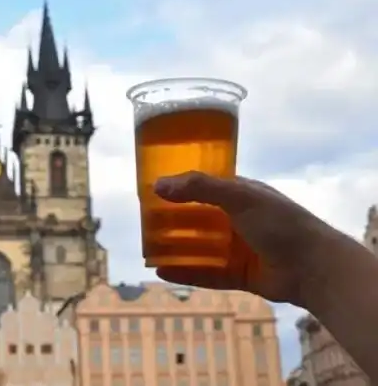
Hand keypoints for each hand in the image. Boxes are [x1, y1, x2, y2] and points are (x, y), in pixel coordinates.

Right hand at [154, 171, 334, 305]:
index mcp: (239, 195)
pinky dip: (185, 272)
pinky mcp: (237, 275)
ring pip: (198, 249)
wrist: (315, 267)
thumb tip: (158, 185)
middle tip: (145, 225)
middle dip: (171, 223)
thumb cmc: (280, 223)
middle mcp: (236, 220)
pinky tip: (162, 272)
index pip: (202, 188)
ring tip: (147, 251)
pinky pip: (205, 273)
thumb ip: (199, 188)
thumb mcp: (239, 196)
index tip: (152, 193)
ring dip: (175, 249)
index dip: (178, 189)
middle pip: (196, 220)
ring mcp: (237, 249)